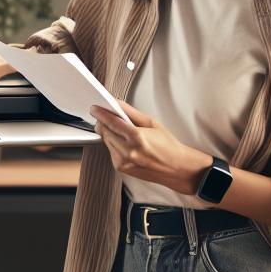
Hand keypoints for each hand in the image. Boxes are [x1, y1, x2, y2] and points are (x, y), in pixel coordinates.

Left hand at [90, 99, 213, 195]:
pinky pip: (110, 151)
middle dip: (104, 123)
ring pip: (106, 141)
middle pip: (105, 131)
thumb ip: (131, 112)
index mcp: (137, 137)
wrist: (176, 168)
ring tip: (123, 132)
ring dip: (110, 134)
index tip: (95, 108)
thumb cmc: (167, 145)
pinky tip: (126, 144)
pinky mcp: (121, 168)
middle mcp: (128, 151)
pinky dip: (114, 144)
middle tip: (108, 116)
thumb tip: (116, 103)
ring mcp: (123, 162)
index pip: (111, 122)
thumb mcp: (152, 122)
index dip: (101, 113)